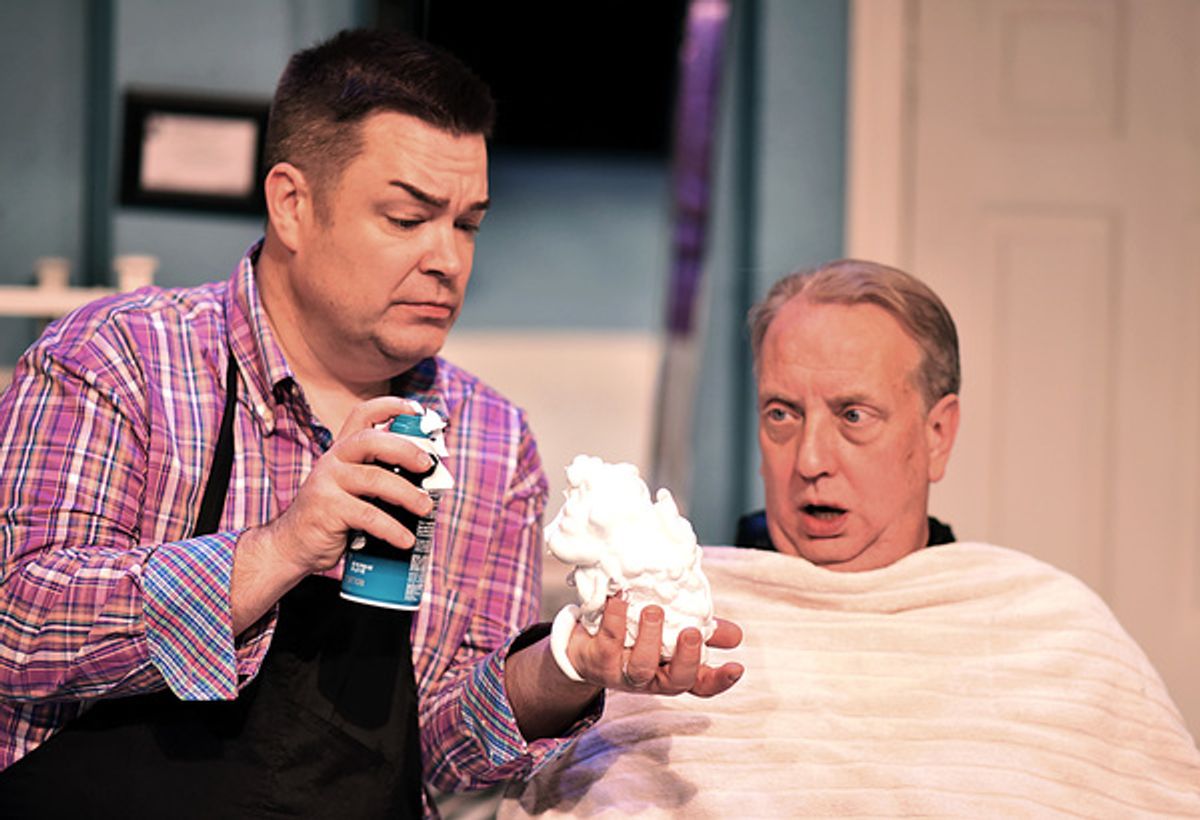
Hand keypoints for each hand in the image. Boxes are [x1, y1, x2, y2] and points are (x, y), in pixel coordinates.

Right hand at [254, 396, 435, 576]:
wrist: (293, 545)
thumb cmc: (334, 516)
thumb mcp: (356, 490)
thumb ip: (382, 478)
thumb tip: (430, 482)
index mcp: (343, 450)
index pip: (363, 414)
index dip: (391, 406)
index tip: (418, 412)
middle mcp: (333, 460)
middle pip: (372, 441)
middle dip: (406, 449)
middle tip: (428, 465)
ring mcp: (327, 483)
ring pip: (375, 479)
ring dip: (408, 494)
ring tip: (426, 508)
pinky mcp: (327, 509)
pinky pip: (368, 516)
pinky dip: (392, 529)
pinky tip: (406, 539)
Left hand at [568, 598, 743, 696]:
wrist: (581, 648)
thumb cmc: (635, 637)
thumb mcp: (669, 634)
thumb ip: (702, 631)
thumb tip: (736, 635)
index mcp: (671, 671)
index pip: (701, 685)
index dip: (720, 680)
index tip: (737, 666)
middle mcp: (650, 679)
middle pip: (674, 682)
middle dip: (686, 659)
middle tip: (692, 632)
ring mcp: (622, 673)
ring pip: (640, 667)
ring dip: (650, 639)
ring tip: (654, 611)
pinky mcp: (597, 660)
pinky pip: (607, 642)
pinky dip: (615, 620)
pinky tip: (619, 599)